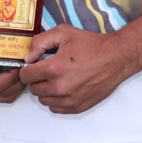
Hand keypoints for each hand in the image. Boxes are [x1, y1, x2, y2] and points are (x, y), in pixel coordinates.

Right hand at [0, 61, 25, 102]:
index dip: (12, 77)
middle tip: (26, 71)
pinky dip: (12, 90)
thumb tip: (10, 49)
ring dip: (17, 88)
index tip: (20, 66)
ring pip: (3, 98)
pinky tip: (17, 81)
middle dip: (18, 83)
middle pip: (2, 93)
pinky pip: (0, 98)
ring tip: (24, 75)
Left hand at [18, 25, 133, 113]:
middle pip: (34, 89)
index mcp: (54, 69)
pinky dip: (56, 100)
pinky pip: (55, 109)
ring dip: (46, 90)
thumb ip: (39, 42)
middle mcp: (60, 87)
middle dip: (37, 78)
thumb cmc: (91, 45)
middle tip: (48, 69)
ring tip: (58, 77)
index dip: (28, 68)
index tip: (34, 65)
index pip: (26, 76)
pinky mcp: (77, 107)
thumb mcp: (63, 33)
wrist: (116, 58)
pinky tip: (65, 87)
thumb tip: (28, 58)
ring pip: (44, 100)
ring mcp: (69, 100)